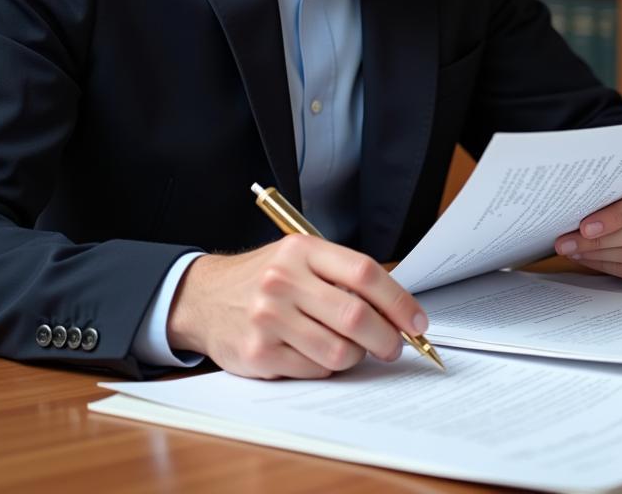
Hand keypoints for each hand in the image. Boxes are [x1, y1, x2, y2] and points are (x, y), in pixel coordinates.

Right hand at [166, 235, 428, 378]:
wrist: (202, 297)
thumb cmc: (264, 277)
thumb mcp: (299, 258)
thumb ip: (342, 276)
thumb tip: (396, 310)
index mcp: (302, 250)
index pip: (365, 274)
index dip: (399, 301)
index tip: (418, 321)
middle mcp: (284, 281)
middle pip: (356, 317)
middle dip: (387, 339)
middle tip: (394, 346)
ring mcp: (269, 318)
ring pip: (338, 351)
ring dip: (356, 356)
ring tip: (352, 349)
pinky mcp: (258, 353)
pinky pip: (313, 370)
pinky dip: (325, 368)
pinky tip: (316, 353)